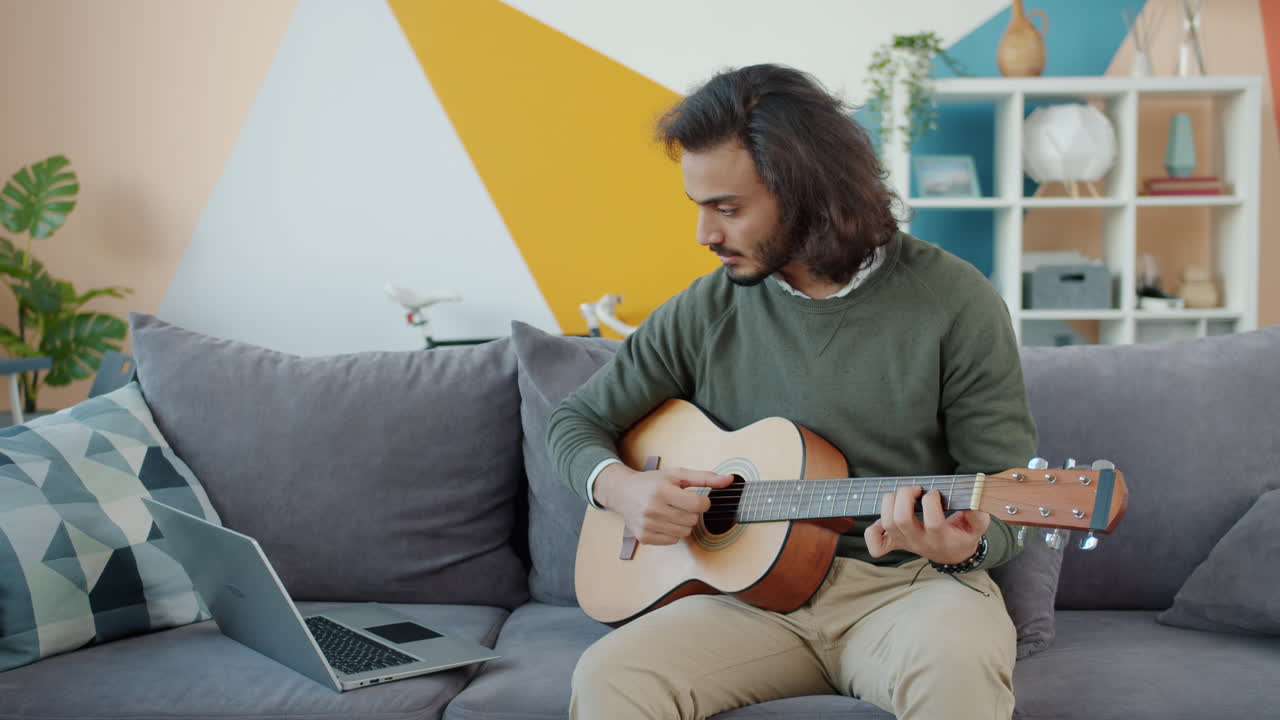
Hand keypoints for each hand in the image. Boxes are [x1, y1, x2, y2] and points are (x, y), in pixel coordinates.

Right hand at [594, 464, 733, 544]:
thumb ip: (705, 478)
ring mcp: (647, 525)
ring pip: (684, 533)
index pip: (698, 505)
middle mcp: (653, 509)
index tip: (695, 498)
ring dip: (683, 523)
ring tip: (671, 512)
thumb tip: (730, 480)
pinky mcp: (644, 537)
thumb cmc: (652, 482)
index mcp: (662, 490)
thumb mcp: (677, 475)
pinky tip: (663, 521)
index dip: (703, 502)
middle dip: (691, 512)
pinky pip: (673, 541)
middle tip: (679, 504)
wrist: (622, 492)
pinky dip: (672, 532)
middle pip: (692, 520)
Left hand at [864, 486, 988, 564]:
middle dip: (904, 497)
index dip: (932, 502)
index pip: (933, 522)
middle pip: (901, 521)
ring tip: (902, 494)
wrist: (951, 554)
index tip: (935, 493)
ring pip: (887, 523)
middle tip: (915, 489)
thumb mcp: (977, 527)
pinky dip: (873, 530)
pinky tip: (884, 517)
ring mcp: (905, 543)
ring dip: (889, 502)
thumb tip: (974, 505)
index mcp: (942, 538)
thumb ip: (978, 516)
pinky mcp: (895, 544)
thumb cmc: (962, 534)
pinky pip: (876, 544)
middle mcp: (920, 542)